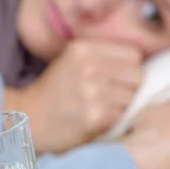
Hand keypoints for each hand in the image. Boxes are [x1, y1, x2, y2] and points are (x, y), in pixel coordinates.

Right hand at [4, 40, 142, 152]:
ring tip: (102, 107)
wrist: (28, 119)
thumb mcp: (72, 61)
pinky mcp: (96, 116)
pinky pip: (122, 115)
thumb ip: (102, 56)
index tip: (118, 78)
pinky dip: (114, 120)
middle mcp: (89, 66)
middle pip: (138, 75)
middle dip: (130, 87)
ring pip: (132, 97)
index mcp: (84, 48)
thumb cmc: (54, 92)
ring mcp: (93, 92)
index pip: (133, 54)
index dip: (129, 68)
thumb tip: (141, 64)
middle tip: (112, 95)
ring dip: (122, 105)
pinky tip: (97, 119)